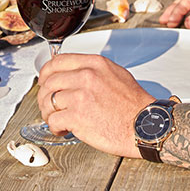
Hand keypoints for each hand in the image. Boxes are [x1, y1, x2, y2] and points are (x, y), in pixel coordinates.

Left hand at [37, 52, 151, 157]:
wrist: (145, 126)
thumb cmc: (134, 105)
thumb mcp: (115, 74)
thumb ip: (93, 70)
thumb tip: (73, 73)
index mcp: (95, 64)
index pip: (58, 61)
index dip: (46, 73)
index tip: (44, 81)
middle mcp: (86, 76)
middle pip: (49, 82)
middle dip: (44, 96)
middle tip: (48, 105)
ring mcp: (80, 96)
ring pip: (48, 101)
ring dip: (48, 113)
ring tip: (57, 119)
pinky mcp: (77, 117)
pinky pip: (54, 121)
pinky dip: (55, 127)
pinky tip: (63, 130)